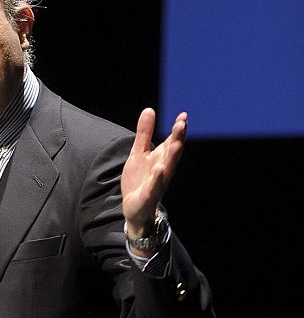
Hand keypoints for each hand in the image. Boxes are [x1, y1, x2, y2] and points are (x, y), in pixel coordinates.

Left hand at [121, 108, 186, 237]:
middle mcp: (163, 169)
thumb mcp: (138, 153)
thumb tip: (149, 109)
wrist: (133, 208)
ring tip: (176, 143)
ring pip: (167, 169)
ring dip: (172, 156)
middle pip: (173, 153)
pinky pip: (154, 187)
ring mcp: (157, 183)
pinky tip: (159, 168)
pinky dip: (157, 178)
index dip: (178, 130)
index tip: (183, 116)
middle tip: (182, 124)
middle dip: (178, 138)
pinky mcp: (148, 196)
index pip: (172, 141)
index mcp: (162, 158)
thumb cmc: (139, 180)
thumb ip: (144, 133)